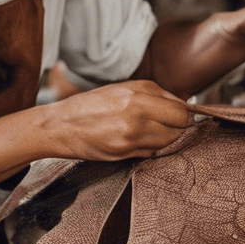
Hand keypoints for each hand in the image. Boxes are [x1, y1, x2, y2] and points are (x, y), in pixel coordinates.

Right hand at [44, 80, 190, 161]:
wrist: (60, 125)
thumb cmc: (90, 106)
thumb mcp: (122, 90)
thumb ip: (153, 97)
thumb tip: (182, 106)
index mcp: (139, 91)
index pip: (181, 108)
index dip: (184, 115)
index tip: (181, 119)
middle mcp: (139, 110)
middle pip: (180, 125)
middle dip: (179, 128)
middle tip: (168, 129)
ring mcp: (133, 133)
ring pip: (168, 141)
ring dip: (165, 141)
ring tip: (148, 136)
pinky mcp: (125, 151)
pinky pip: (152, 153)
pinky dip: (150, 149)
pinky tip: (137, 143)